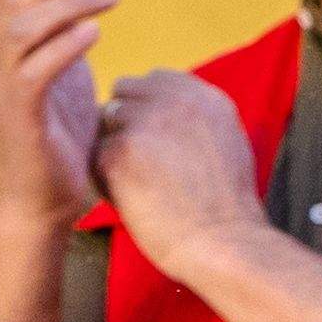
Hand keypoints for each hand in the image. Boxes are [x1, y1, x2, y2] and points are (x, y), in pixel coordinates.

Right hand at [0, 0, 117, 224]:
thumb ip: (69, 35)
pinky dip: (64, 46)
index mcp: (4, 46)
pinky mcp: (18, 117)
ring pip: (21, 26)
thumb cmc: (64, 138)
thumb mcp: (67, 74)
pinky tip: (96, 32)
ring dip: (69, 1)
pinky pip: (33, 71)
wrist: (45, 201)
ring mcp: (2, 88)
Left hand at [91, 69, 267, 284]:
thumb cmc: (225, 206)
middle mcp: (176, 100)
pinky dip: (105, 179)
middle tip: (142, 161)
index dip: (147, 105)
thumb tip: (162, 107)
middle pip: (123, 93)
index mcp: (205, 97)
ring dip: (113, 149)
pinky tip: (132, 200)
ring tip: (140, 183)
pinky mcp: (119, 152)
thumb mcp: (227, 142)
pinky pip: (94, 156)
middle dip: (124, 121)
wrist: (222, 242)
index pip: (155, 78)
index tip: (157, 137)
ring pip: (104, 124)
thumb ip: (195, 117)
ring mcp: (145, 123)